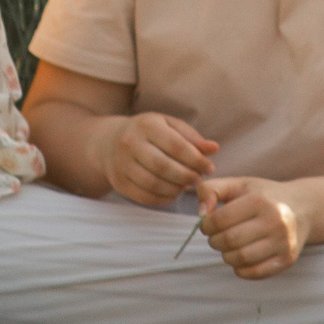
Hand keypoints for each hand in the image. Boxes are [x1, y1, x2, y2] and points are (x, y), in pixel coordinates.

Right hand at [104, 112, 218, 205]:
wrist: (109, 142)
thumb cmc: (148, 132)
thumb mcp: (169, 125)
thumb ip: (192, 137)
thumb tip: (214, 149)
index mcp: (147, 125)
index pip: (177, 146)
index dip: (197, 160)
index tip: (210, 168)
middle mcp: (130, 144)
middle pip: (164, 167)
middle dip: (187, 176)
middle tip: (198, 180)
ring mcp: (121, 165)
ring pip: (153, 184)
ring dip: (176, 189)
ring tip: (186, 185)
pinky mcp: (118, 183)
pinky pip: (144, 197)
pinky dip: (163, 198)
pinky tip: (173, 192)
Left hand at [194, 176, 311, 278]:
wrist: (304, 208)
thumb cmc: (265, 196)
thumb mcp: (239, 184)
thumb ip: (211, 190)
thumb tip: (201, 213)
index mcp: (260, 201)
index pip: (219, 220)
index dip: (206, 225)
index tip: (208, 225)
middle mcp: (275, 221)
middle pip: (228, 240)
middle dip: (214, 241)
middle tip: (217, 237)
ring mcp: (283, 242)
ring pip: (239, 259)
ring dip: (226, 255)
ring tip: (230, 246)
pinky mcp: (287, 259)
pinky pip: (253, 273)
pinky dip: (240, 269)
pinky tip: (241, 257)